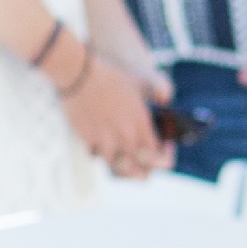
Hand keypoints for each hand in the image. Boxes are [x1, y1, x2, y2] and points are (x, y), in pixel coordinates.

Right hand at [62, 49, 172, 176]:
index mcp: (141, 123)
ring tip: (126, 164)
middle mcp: (125, 136)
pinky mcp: (88, 139)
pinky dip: (101, 155)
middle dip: (146, 172)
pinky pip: (97, 157)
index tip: (164, 148)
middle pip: (140, 171)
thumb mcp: (141, 83)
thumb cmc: (112, 76)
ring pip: (118, 170)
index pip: (157, 155)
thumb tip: (166, 100)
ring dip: (124, 170)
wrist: (80, 75)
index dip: (164, 158)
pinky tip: (104, 148)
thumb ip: (158, 92)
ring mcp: (106, 140)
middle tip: (146, 165)